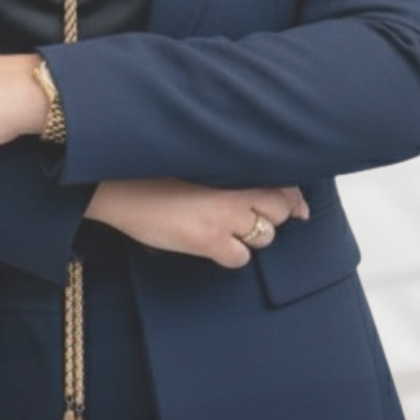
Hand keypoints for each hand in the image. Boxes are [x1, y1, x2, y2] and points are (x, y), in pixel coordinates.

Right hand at [84, 178, 310, 267]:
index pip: (283, 182)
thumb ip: (232, 169)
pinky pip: (240, 258)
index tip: (298, 206)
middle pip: (280, 210)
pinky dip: (232, 255)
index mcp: (235, 166)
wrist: (122, 187)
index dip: (292, 197)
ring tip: (227, 230)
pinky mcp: (208, 241)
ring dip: (252, 236)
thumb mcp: (200, 161)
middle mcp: (236, 190)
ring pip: (264, 235)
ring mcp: (224, 217)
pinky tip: (215, 247)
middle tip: (250, 218)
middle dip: (270, 216)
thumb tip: (265, 185)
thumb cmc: (158, 172)